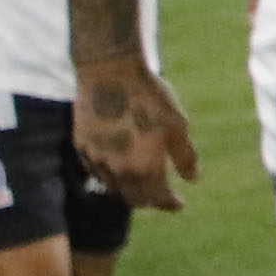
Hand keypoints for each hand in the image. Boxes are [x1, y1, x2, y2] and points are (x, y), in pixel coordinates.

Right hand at [72, 51, 196, 210]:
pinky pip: (97, 172)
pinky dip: (109, 177)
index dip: (170, 203)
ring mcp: (97, 159)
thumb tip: (193, 179)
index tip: (179, 204)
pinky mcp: (82, 146)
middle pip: (134, 199)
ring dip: (128, 191)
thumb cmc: (148, 95)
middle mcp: (118, 170)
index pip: (158, 198)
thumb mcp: (177, 124)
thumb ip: (185, 157)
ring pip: (113, 188)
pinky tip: (116, 170)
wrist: (109, 71)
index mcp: (145, 168)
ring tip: (139, 186)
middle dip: (149, 201)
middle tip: (159, 198)